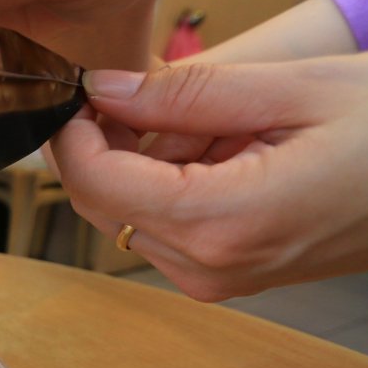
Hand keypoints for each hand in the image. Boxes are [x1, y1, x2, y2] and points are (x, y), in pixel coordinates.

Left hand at [50, 53, 367, 300]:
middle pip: (102, 204)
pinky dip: (168, 182)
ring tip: (210, 120)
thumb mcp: (292, 89)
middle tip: (145, 90)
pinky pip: (163, 226)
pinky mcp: (224, 275)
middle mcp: (207, 267)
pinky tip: (219, 149)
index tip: (83, 88)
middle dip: (106, 144)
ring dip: (141, 162)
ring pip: (128, 215)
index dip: (75, 133)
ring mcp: (214, 279)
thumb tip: (102, 89)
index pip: (98, 184)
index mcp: (221, 225)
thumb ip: (187, 93)